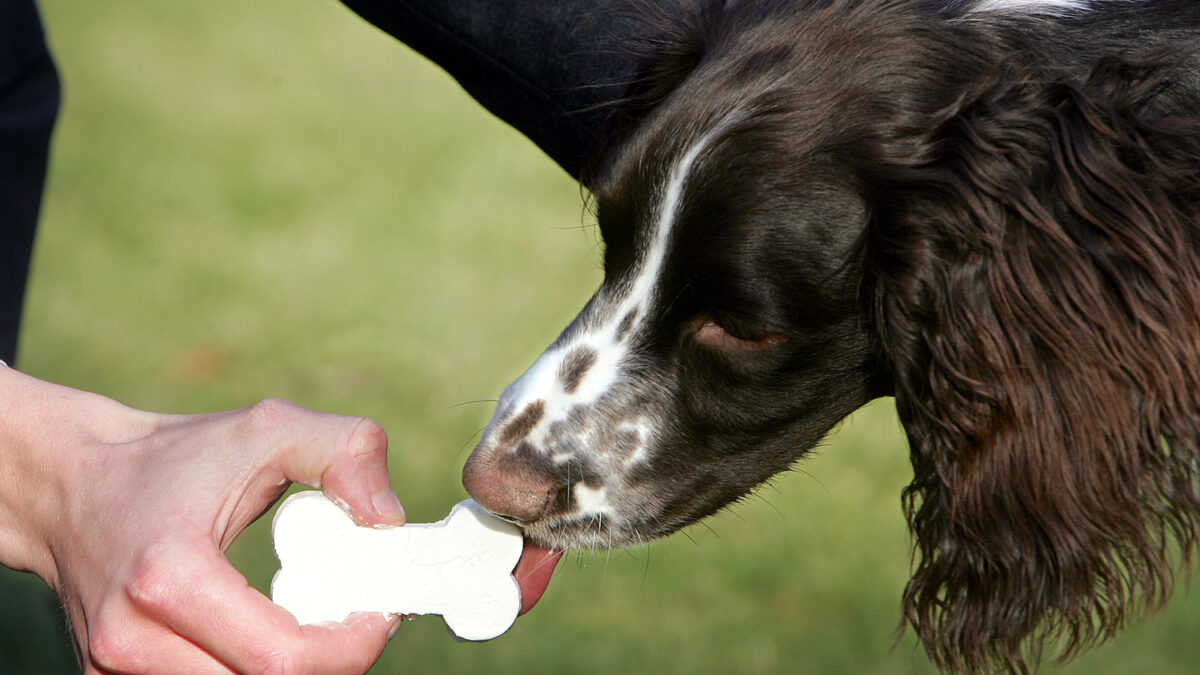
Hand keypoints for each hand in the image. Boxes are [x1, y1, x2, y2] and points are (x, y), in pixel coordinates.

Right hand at [0, 366, 406, 673]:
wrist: (72, 486)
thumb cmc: (175, 459)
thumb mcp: (267, 429)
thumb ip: (345, 452)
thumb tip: (388, 519)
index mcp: (170, 577)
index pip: (286, 660)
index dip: (353, 646)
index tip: (379, 611)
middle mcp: (131, 639)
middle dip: (330, 658)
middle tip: (352, 615)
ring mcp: (113, 672)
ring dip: (290, 667)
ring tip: (306, 620)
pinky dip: (247, 671)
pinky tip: (262, 636)